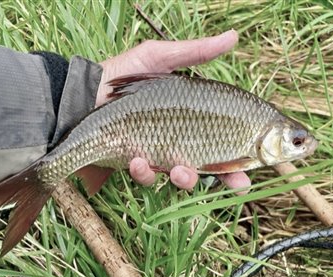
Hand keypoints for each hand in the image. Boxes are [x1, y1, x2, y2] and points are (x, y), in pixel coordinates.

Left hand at [97, 30, 250, 193]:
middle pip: (208, 164)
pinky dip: (144, 172)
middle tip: (235, 184)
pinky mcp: (132, 164)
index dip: (239, 153)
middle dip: (223, 178)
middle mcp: (175, 137)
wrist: (78, 96)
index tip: (253, 165)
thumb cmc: (118, 74)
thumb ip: (195, 53)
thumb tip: (234, 37)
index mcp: (187, 116)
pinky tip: (136, 159)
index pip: (221, 137)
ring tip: (179, 169)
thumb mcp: (158, 57)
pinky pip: (145, 177)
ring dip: (185, 178)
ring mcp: (155, 153)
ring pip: (179, 176)